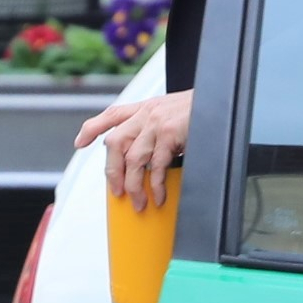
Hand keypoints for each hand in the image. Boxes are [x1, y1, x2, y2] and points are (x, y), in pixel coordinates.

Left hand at [76, 88, 191, 210]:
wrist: (222, 100)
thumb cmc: (200, 112)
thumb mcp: (173, 114)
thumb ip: (155, 128)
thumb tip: (145, 158)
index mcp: (146, 108)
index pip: (112, 115)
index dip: (93, 128)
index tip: (80, 143)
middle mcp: (147, 113)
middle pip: (115, 144)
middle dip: (113, 172)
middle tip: (118, 193)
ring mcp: (157, 122)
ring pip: (133, 159)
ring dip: (134, 186)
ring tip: (140, 202)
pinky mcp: (170, 133)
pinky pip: (156, 165)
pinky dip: (156, 185)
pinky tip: (158, 195)